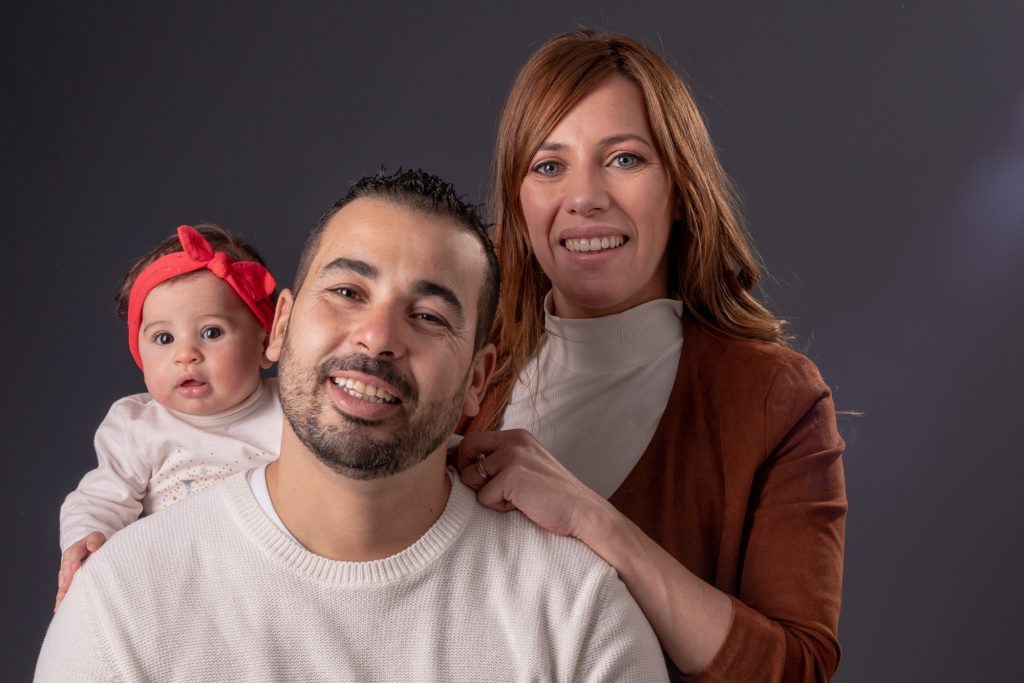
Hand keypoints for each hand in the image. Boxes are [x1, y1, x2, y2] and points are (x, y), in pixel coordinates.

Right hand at [54, 531, 104, 611]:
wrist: (89, 548)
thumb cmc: (96, 544)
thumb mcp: (97, 538)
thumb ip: (95, 540)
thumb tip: (92, 547)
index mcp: (76, 548)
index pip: (74, 554)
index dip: (74, 561)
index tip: (75, 569)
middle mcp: (68, 560)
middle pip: (66, 570)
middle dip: (66, 580)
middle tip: (66, 591)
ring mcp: (65, 571)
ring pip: (62, 582)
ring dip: (62, 592)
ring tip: (62, 602)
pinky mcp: (66, 580)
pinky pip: (62, 589)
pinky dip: (61, 598)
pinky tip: (59, 608)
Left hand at [458, 429, 609, 538]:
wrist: (582, 511)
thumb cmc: (553, 495)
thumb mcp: (527, 466)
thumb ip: (502, 459)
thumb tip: (462, 464)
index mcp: (517, 436)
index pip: (474, 438)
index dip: (467, 460)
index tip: (474, 478)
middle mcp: (514, 440)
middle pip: (466, 447)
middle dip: (467, 471)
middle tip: (487, 489)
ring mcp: (513, 456)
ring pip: (470, 476)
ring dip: (487, 493)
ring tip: (514, 498)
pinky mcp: (512, 476)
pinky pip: (483, 497)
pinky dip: (498, 507)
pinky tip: (521, 506)